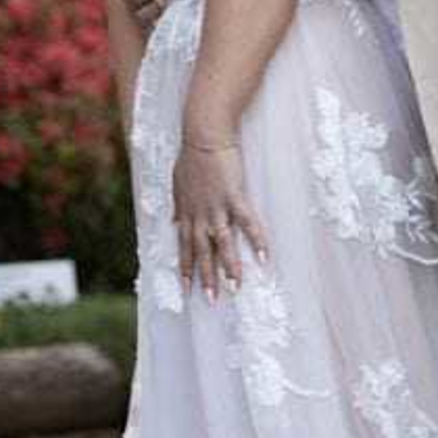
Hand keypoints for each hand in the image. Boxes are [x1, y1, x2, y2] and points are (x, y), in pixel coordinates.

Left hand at [172, 136, 268, 301]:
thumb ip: (178, 207)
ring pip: (221, 244)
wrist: (203, 136)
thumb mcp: (178, 185)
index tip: (186, 290)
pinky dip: (256, 241)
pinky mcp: (234, 197)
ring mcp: (217, 207)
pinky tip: (264, 258)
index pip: (184, 248)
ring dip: (228, 267)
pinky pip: (247, 223)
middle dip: (205, 277)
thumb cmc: (191, 158)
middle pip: (201, 252)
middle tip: (210, 301)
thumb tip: (174, 222)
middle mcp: (199, 215)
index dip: (185, 269)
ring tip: (235, 288)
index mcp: (187, 213)